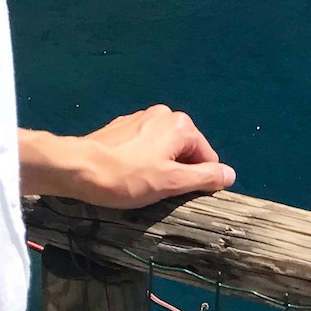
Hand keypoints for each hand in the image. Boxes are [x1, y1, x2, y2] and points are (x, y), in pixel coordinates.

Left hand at [20, 106, 234, 208]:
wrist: (79, 167)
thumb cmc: (128, 178)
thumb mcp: (170, 183)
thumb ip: (204, 178)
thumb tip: (231, 174)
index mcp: (181, 125)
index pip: (206, 157)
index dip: (197, 181)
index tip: (177, 196)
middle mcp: (165, 113)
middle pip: (185, 150)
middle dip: (177, 172)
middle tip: (158, 192)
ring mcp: (142, 116)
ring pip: (164, 147)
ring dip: (160, 165)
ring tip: (141, 184)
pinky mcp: (123, 125)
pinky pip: (145, 144)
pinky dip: (143, 158)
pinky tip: (128, 173)